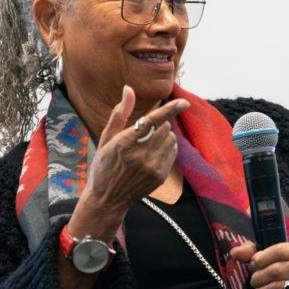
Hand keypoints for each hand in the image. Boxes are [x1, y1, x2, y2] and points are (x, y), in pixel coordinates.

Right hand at [80, 85, 189, 214]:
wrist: (107, 199)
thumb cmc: (104, 165)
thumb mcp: (106, 138)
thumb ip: (120, 113)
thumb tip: (129, 89)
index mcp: (124, 143)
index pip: (151, 121)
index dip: (169, 110)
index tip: (184, 103)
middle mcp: (139, 155)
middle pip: (164, 128)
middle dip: (159, 124)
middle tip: (145, 133)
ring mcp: (151, 167)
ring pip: (170, 139)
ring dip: (164, 135)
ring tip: (149, 144)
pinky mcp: (160, 176)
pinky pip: (173, 152)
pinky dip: (168, 148)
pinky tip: (154, 153)